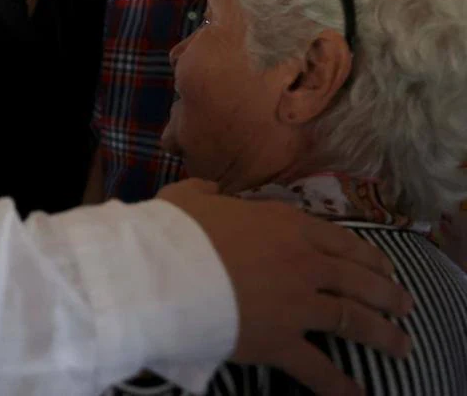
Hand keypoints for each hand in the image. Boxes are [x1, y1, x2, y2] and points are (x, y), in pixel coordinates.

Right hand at [158, 179, 412, 395]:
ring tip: (402, 345)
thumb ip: (207, 193)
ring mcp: (296, 302)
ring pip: (353, 318)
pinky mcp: (280, 340)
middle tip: (404, 304)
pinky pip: (319, 367)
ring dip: (383, 334)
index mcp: (285, 224)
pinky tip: (357, 395)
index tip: (382, 266)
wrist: (162, 270)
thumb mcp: (190, 197)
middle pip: (359, 278)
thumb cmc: (174, 231)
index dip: (367, 256)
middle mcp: (302, 261)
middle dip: (387, 293)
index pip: (341, 240)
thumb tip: (209, 190)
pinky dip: (340, 384)